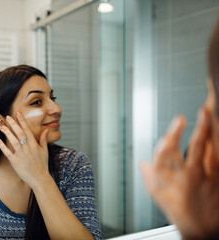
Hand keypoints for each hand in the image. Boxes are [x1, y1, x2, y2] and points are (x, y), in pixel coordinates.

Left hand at [0, 111, 50, 188]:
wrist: (40, 179)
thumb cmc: (43, 165)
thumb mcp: (45, 151)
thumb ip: (44, 140)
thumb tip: (46, 130)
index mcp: (34, 145)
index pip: (27, 130)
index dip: (22, 121)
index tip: (18, 113)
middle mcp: (28, 149)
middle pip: (19, 134)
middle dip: (14, 124)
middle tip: (8, 116)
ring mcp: (21, 155)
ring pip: (13, 141)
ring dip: (7, 133)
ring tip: (2, 126)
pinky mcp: (15, 162)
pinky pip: (8, 153)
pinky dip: (2, 146)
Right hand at [141, 108, 218, 238]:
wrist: (201, 228)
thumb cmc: (178, 210)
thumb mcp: (157, 195)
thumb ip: (149, 176)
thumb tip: (142, 163)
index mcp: (168, 181)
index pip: (163, 159)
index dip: (164, 146)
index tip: (166, 136)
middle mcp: (188, 177)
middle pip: (191, 150)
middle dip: (193, 131)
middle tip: (189, 116)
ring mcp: (205, 177)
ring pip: (209, 150)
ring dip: (208, 130)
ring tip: (206, 113)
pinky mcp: (217, 177)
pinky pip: (217, 156)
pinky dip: (215, 142)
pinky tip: (215, 129)